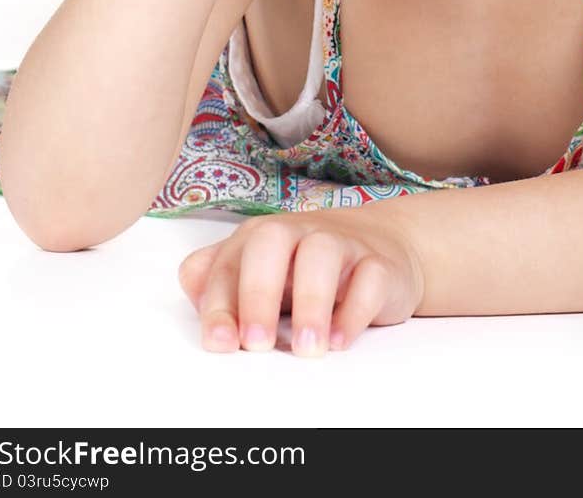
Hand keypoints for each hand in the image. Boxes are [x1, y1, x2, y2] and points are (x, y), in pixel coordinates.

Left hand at [177, 207, 425, 356]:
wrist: (384, 244)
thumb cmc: (307, 267)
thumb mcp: (262, 272)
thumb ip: (220, 282)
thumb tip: (199, 302)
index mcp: (260, 237)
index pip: (227, 262)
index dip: (219, 303)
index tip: (220, 344)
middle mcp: (298, 232)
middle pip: (270, 241)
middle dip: (258, 293)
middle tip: (257, 344)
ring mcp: (342, 243)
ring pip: (322, 254)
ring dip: (311, 303)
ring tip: (306, 349)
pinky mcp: (379, 262)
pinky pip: (370, 276)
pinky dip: (355, 310)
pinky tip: (340, 341)